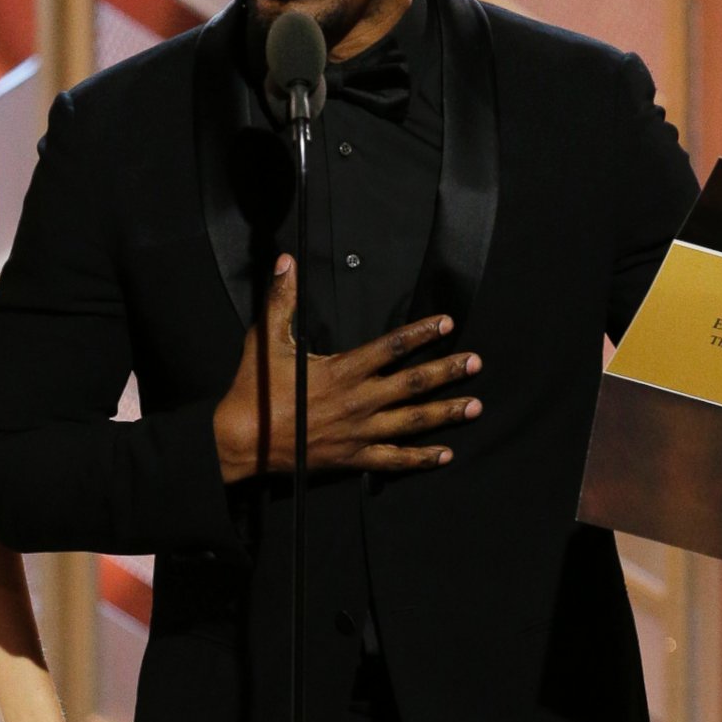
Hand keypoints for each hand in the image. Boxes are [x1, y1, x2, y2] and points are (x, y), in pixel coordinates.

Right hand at [213, 255, 481, 483]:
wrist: (243, 440)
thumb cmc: (255, 389)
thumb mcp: (265, 339)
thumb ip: (281, 300)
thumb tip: (287, 262)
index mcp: (342, 370)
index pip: (391, 347)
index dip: (421, 334)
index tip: (447, 324)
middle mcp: (358, 401)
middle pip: (413, 384)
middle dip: (448, 372)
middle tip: (477, 363)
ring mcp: (359, 432)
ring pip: (412, 422)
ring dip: (446, 413)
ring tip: (476, 406)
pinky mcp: (353, 457)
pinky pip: (393, 459)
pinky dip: (420, 459)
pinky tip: (445, 455)